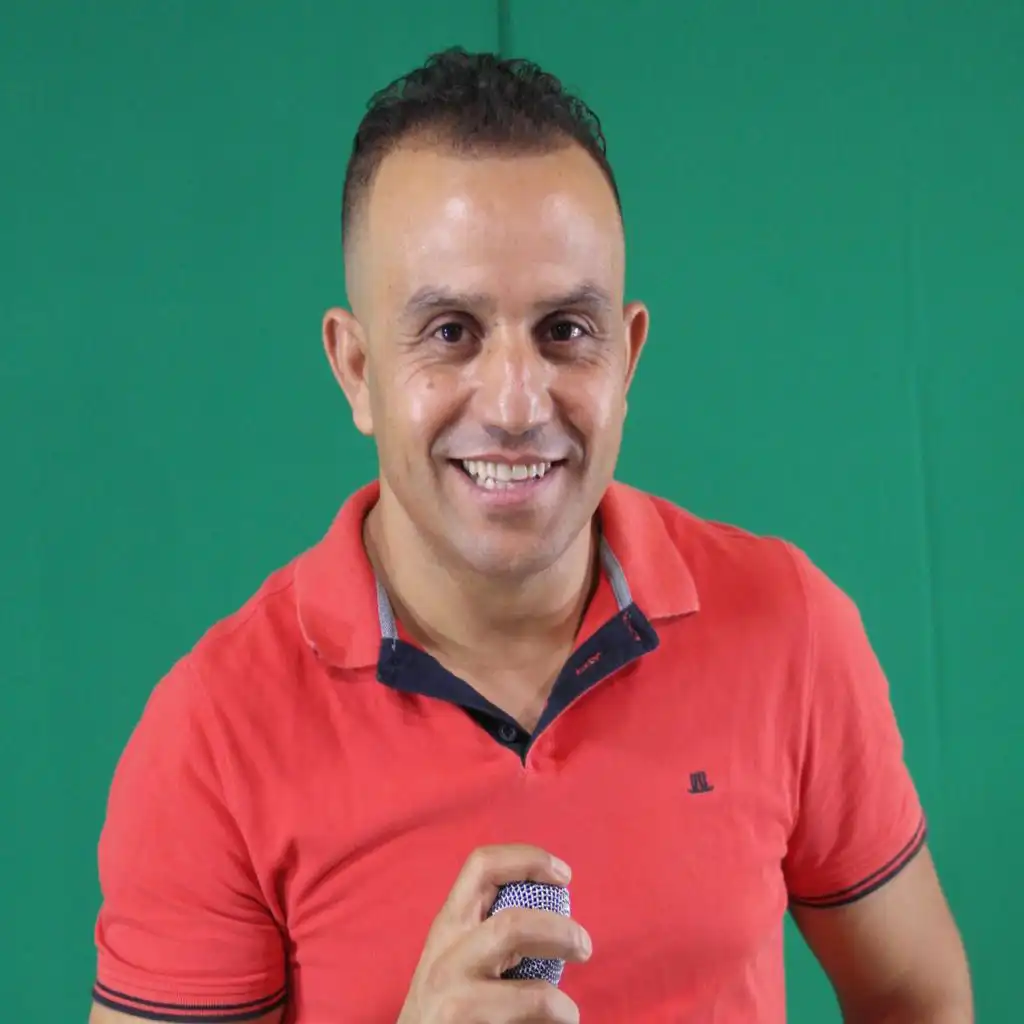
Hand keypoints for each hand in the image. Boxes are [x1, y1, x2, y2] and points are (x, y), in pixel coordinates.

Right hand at [397, 844, 592, 1022]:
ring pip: (532, 996)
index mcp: (449, 924)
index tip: (563, 876)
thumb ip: (488, 931)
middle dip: (560, 932)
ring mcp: (455, 999)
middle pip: (512, 925)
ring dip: (562, 1005)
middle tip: (585, 947)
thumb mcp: (455, 955)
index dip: (528, 859)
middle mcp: (447, 955)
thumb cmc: (444, 1002)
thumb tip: (551, 916)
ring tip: (570, 1013)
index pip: (482, 866)